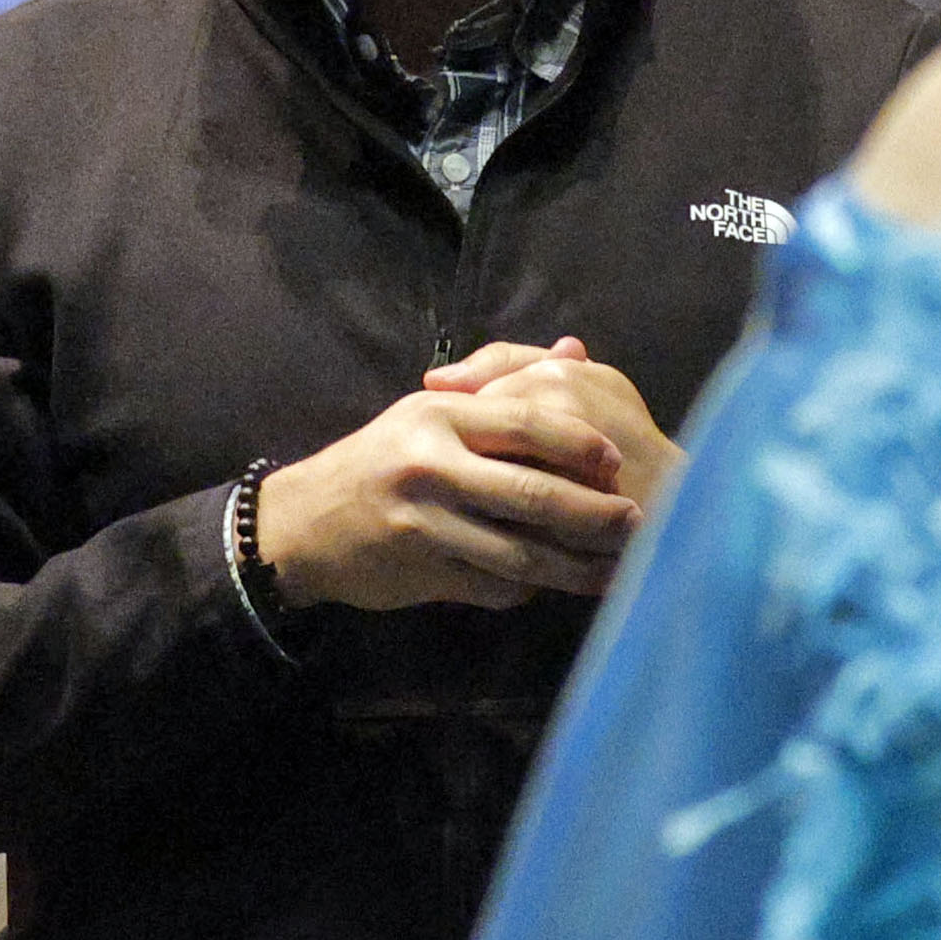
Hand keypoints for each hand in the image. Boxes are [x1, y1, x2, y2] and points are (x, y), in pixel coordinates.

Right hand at [259, 341, 684, 612]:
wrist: (304, 523)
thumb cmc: (382, 460)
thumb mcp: (429, 410)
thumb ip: (502, 383)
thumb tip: (575, 351)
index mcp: (438, 417)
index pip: (525, 421)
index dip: (578, 442)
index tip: (616, 461)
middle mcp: (430, 467)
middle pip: (531, 492)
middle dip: (593, 512)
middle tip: (637, 521)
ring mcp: (425, 524)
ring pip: (519, 551)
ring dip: (575, 566)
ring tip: (616, 569)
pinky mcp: (422, 572)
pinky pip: (493, 585)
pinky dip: (529, 588)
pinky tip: (554, 586)